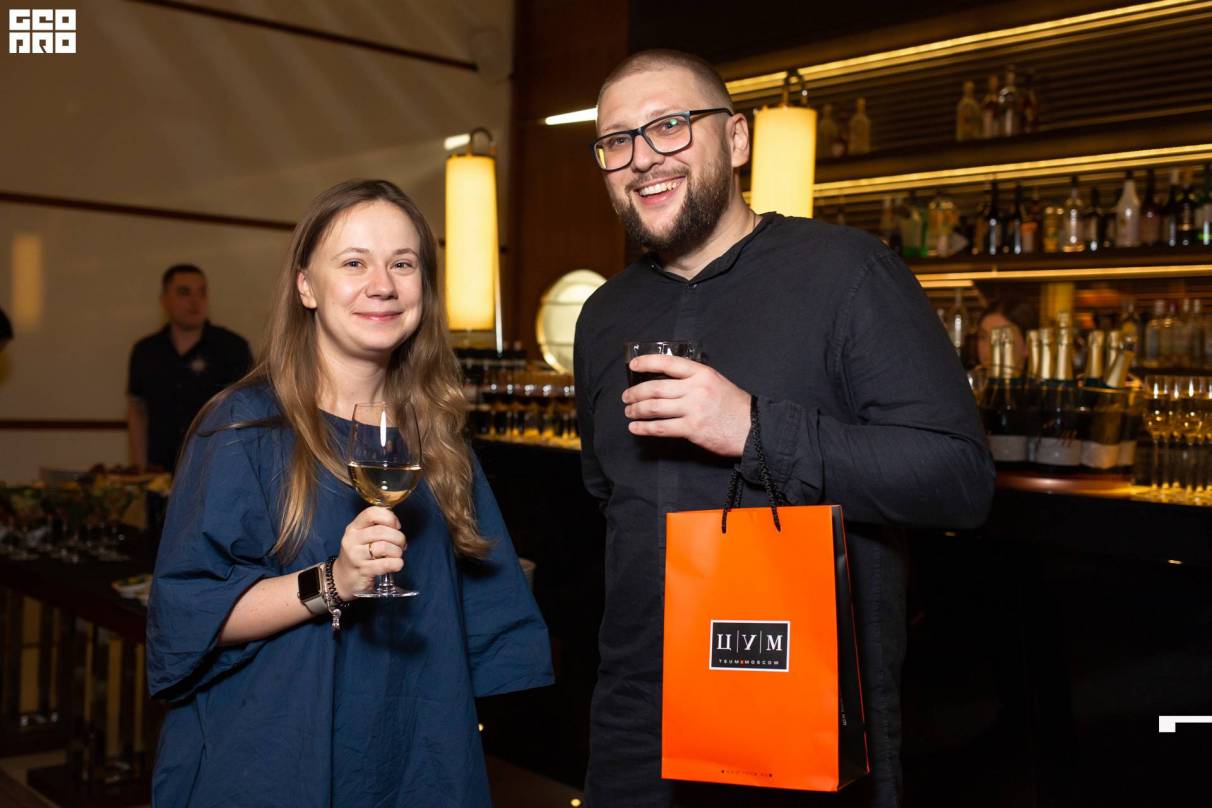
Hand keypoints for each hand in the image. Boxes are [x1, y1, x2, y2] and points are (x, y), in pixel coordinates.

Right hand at [332, 506, 405, 599]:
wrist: (343, 578)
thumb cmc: (360, 554)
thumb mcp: (363, 537)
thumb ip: (378, 527)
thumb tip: (397, 526)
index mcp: (354, 527)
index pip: (372, 513)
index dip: (389, 517)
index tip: (396, 526)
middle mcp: (352, 539)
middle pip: (381, 531)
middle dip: (398, 537)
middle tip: (402, 544)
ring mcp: (356, 556)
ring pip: (384, 547)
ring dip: (398, 551)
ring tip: (397, 555)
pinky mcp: (363, 570)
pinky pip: (385, 564)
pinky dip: (397, 563)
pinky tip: (397, 564)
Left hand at [622, 354, 750, 456]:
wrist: (753, 429)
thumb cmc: (734, 406)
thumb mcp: (717, 382)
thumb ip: (694, 379)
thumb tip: (666, 380)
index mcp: (702, 373)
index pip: (668, 363)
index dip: (647, 362)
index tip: (633, 365)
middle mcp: (696, 389)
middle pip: (655, 388)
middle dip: (635, 393)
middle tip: (626, 397)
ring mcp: (693, 409)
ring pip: (654, 407)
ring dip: (636, 410)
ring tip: (629, 412)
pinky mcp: (692, 429)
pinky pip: (660, 427)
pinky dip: (644, 428)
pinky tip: (635, 428)